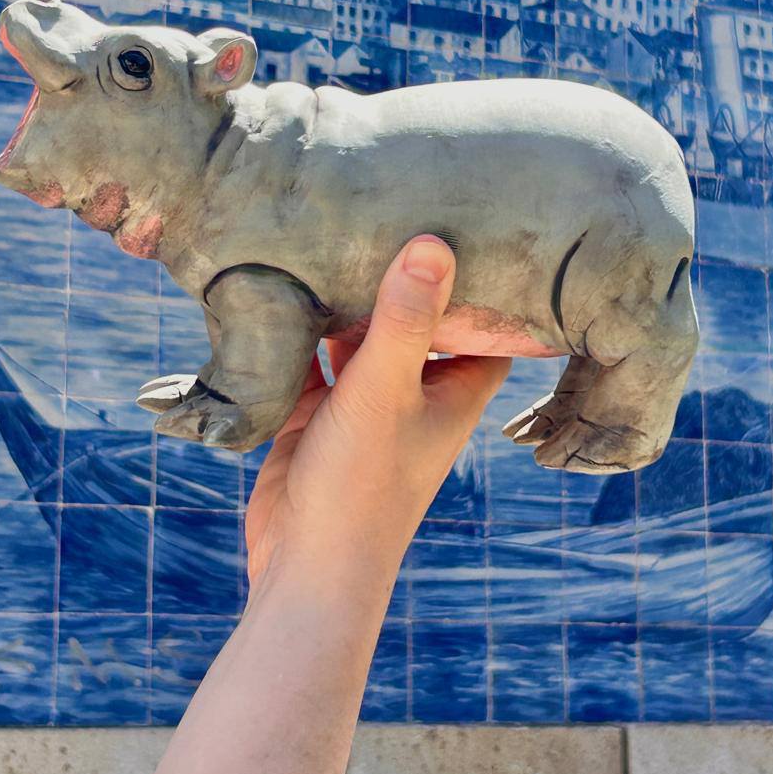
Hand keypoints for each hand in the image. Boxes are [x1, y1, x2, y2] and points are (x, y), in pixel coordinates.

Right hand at [244, 236, 510, 602]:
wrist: (306, 569)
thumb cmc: (364, 486)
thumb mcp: (384, 390)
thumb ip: (405, 318)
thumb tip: (433, 241)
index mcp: (455, 389)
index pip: (487, 321)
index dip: (486, 278)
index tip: (479, 220)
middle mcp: (416, 392)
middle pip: (420, 319)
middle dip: (406, 276)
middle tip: (392, 204)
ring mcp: (367, 403)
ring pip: (363, 335)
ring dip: (349, 299)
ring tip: (335, 229)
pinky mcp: (320, 413)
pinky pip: (314, 357)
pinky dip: (302, 329)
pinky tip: (285, 283)